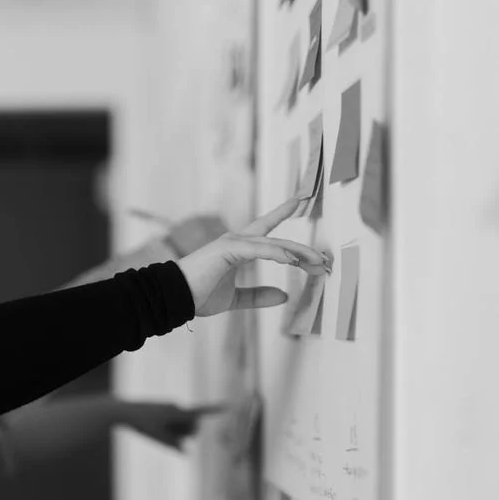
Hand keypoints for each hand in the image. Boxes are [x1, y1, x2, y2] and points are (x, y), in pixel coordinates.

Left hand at [121, 402, 223, 449]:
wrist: (124, 411)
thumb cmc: (142, 425)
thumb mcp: (159, 439)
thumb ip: (174, 445)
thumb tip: (186, 451)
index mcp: (177, 412)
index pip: (201, 411)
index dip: (216, 410)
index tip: (230, 406)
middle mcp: (177, 407)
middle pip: (191, 425)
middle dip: (186, 433)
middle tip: (166, 435)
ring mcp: (170, 407)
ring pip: (181, 424)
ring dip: (176, 431)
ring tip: (156, 431)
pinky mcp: (165, 408)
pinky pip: (173, 421)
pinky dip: (169, 428)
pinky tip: (154, 428)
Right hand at [177, 198, 330, 315]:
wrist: (175, 299)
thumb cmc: (198, 296)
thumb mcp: (235, 299)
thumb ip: (258, 296)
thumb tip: (283, 295)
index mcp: (238, 248)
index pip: (266, 228)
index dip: (283, 213)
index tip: (301, 201)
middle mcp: (238, 240)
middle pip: (279, 241)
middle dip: (304, 250)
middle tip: (324, 261)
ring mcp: (234, 242)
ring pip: (275, 245)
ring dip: (299, 254)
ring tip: (318, 263)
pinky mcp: (230, 249)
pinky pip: (261, 250)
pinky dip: (279, 254)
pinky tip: (294, 261)